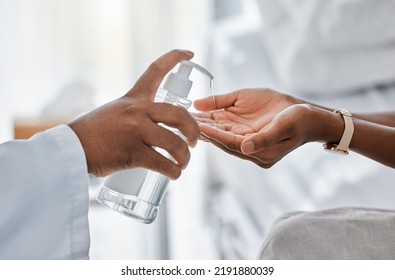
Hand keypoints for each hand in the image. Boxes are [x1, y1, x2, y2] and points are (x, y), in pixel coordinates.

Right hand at [69, 49, 199, 177]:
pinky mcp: (132, 153)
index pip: (155, 71)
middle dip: (193, 129)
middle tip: (195, 141)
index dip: (174, 58)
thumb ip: (136, 114)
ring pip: (175, 144)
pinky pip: (162, 163)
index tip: (189, 53)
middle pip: (179, 115)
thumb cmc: (93, 133)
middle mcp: (137, 111)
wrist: (70, 149)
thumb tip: (159, 129)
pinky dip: (173, 172)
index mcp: (133, 98)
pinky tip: (174, 174)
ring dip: (184, 157)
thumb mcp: (115, 112)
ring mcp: (136, 132)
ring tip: (182, 164)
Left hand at [194, 88, 327, 167]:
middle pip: (222, 139)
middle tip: (184, 119)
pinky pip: (226, 126)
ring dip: (205, 124)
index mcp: (259, 151)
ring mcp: (246, 140)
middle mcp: (250, 148)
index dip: (215, 134)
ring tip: (186, 116)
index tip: (198, 125)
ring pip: (221, 133)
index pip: (230, 143)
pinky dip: (213, 120)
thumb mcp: (284, 126)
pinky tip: (200, 114)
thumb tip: (244, 147)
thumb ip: (264, 138)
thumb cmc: (299, 120)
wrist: (308, 116)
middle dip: (204, 129)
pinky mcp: (245, 131)